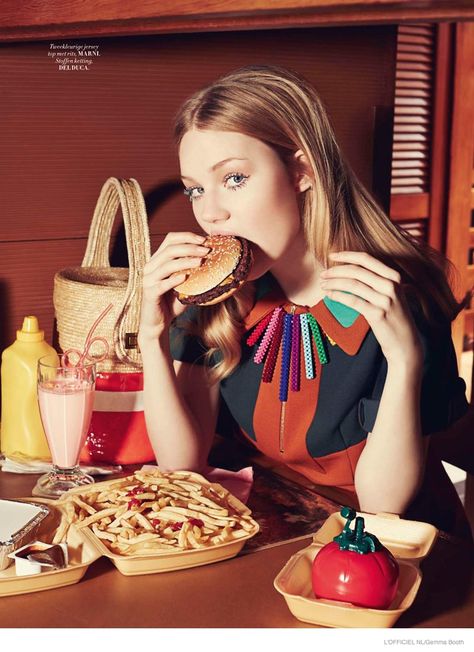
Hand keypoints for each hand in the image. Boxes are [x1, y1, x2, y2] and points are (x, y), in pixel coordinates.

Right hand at [139, 232, 209, 341]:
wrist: (158, 322)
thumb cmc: (172, 301)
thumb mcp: (184, 283)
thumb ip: (193, 271)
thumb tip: (215, 260)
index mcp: (157, 260)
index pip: (170, 239)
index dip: (187, 236)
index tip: (204, 240)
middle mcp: (150, 267)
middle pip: (169, 249)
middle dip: (190, 247)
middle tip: (207, 251)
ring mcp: (148, 280)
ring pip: (167, 265)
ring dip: (186, 261)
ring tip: (201, 262)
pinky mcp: (149, 293)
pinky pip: (162, 284)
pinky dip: (174, 279)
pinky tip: (186, 277)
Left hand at [320, 251, 422, 368]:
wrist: (404, 342)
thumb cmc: (393, 317)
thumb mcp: (391, 294)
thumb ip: (376, 280)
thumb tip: (347, 269)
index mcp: (394, 276)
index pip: (366, 259)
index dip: (347, 255)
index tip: (332, 255)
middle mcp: (391, 285)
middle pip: (357, 271)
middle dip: (336, 270)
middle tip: (323, 274)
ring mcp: (385, 300)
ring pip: (352, 284)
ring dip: (334, 283)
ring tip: (323, 285)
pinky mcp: (377, 314)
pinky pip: (352, 301)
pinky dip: (338, 296)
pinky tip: (329, 295)